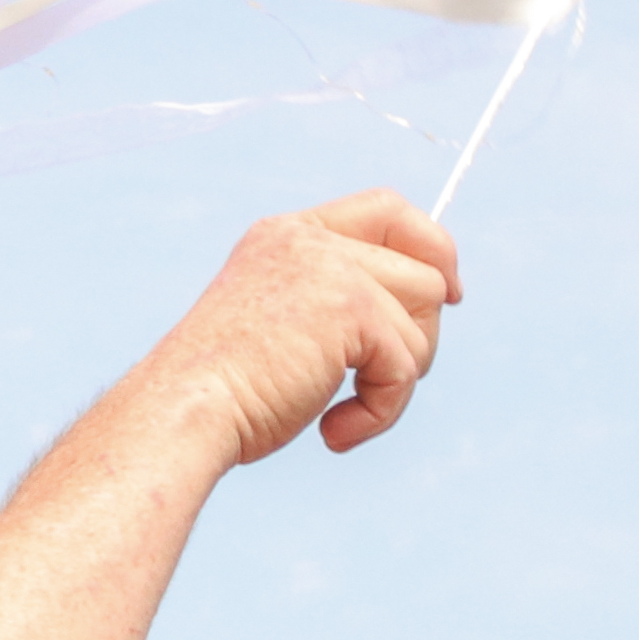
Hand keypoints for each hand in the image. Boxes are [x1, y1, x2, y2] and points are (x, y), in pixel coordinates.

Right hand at [148, 190, 460, 466]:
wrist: (188, 408)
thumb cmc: (233, 389)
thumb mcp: (289, 323)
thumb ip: (343, 299)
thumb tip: (434, 300)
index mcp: (292, 234)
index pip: (387, 208)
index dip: (431, 246)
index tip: (450, 292)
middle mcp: (311, 239)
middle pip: (423, 271)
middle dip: (417, 337)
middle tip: (373, 382)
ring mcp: (329, 268)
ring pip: (423, 323)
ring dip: (396, 382)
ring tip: (342, 411)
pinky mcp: (349, 308)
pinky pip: (405, 368)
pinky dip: (382, 412)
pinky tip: (335, 431)